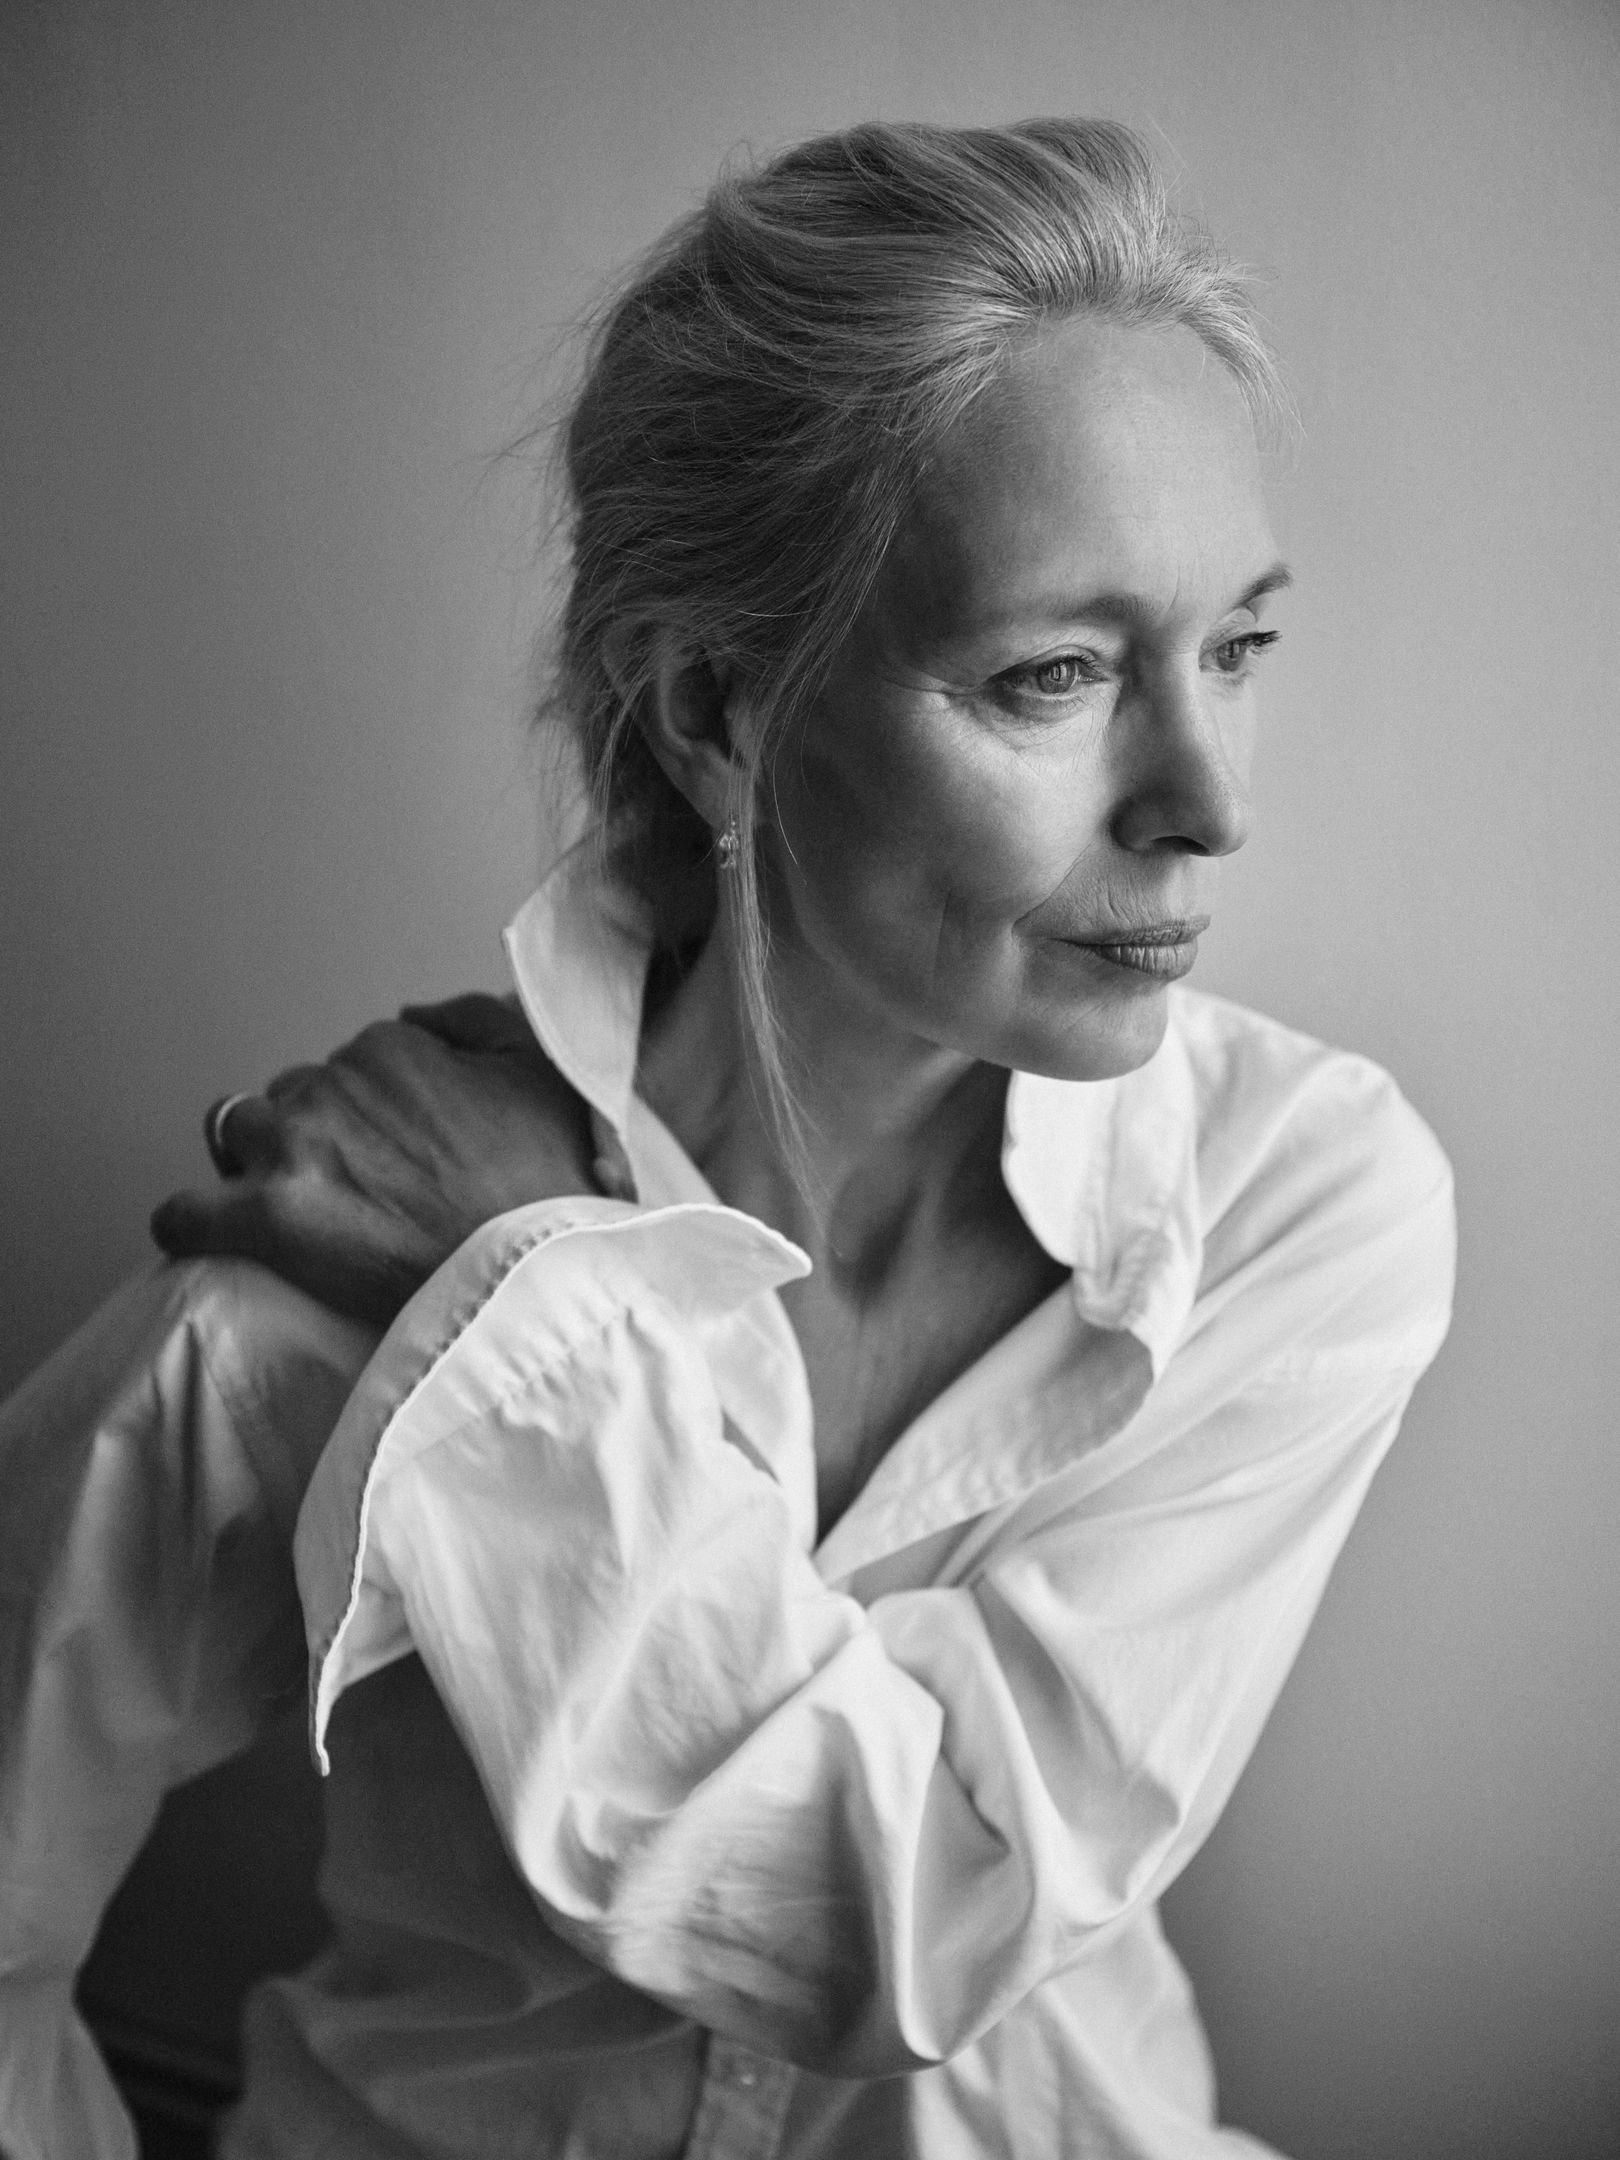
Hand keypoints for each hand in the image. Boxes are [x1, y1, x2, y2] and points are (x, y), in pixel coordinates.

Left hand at [151, 995, 598, 1326]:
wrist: (542, 1273)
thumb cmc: (554, 1181)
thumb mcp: (544, 1068)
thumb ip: (474, 1017)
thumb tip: (413, 1013)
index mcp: (393, 1045)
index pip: (354, 1061)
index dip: (377, 1109)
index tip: (406, 1150)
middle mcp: (332, 1084)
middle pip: (294, 1097)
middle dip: (319, 1133)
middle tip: (366, 1188)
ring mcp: (294, 1148)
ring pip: (238, 1135)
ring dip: (260, 1162)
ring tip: (305, 1208)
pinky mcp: (268, 1218)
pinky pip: (185, 1214)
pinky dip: (193, 1222)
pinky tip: (216, 1235)